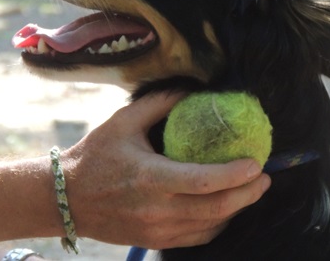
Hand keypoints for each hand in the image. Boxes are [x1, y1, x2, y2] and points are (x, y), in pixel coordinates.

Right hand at [62, 93, 270, 248]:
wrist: (64, 198)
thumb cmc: (95, 155)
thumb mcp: (125, 121)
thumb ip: (161, 103)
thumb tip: (194, 90)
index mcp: (151, 178)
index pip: (204, 182)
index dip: (236, 175)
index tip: (257, 163)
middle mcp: (157, 209)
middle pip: (216, 208)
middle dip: (248, 194)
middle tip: (265, 177)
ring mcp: (157, 230)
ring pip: (210, 226)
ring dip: (237, 209)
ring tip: (252, 190)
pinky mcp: (155, 240)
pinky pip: (197, 237)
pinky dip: (217, 223)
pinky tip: (226, 207)